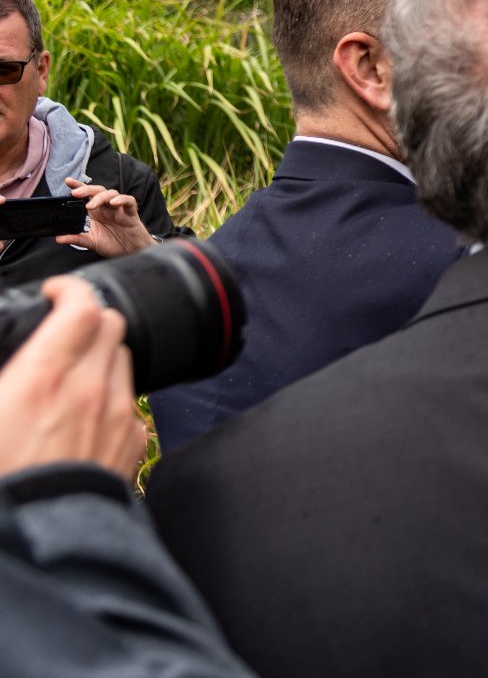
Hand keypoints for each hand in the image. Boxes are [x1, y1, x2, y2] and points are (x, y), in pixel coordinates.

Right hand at [0, 278, 146, 481]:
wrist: (35, 540)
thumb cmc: (2, 482)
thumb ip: (7, 374)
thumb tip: (13, 367)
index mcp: (44, 378)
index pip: (81, 306)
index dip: (69, 290)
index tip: (56, 293)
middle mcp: (90, 390)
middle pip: (110, 325)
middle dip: (87, 320)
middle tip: (62, 332)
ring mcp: (117, 415)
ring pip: (122, 360)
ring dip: (100, 357)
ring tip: (68, 376)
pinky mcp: (132, 442)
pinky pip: (130, 401)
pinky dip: (110, 396)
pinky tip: (83, 415)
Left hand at [54, 178, 156, 257]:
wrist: (130, 254)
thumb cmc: (113, 245)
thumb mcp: (91, 243)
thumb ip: (76, 239)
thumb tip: (58, 238)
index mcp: (97, 212)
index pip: (87, 195)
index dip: (79, 186)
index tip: (68, 181)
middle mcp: (107, 208)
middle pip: (98, 191)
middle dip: (86, 189)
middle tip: (76, 193)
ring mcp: (119, 209)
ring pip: (111, 194)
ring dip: (100, 197)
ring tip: (91, 205)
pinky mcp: (131, 213)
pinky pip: (129, 201)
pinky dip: (122, 200)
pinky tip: (114, 203)